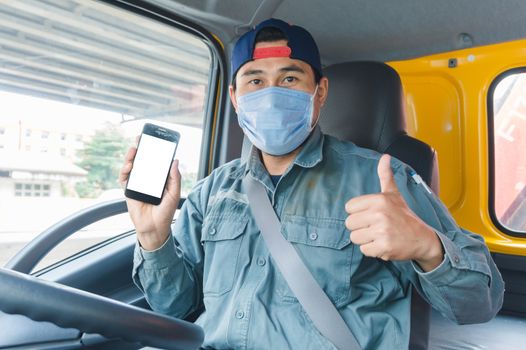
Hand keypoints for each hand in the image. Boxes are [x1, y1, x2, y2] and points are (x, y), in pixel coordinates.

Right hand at [119, 145, 180, 250]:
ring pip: (132, 167)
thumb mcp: (174, 194)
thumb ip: (175, 178)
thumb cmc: (165, 212)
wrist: (154, 228)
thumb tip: (175, 161)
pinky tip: (129, 167)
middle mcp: (148, 179)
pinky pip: (125, 179)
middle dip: (140, 149)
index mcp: (159, 178)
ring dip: (131, 157)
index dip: (154, 150)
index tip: (154, 139)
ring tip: (134, 150)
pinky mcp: (129, 191)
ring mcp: (137, 184)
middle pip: (142, 161)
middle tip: (140, 138)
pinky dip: (125, 171)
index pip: (156, 161)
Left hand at [344, 154, 443, 271]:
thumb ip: (385, 175)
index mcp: (379, 200)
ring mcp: (382, 231)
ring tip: (379, 235)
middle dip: (360, 227)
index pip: (349, 207)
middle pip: (349, 223)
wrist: (423, 238)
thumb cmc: (404, 215)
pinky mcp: (384, 247)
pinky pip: (364, 250)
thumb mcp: (394, 194)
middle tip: (375, 227)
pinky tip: (383, 244)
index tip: (370, 215)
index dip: (358, 213)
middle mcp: (380, 214)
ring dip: (365, 239)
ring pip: (355, 238)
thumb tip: (385, 157)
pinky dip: (372, 250)